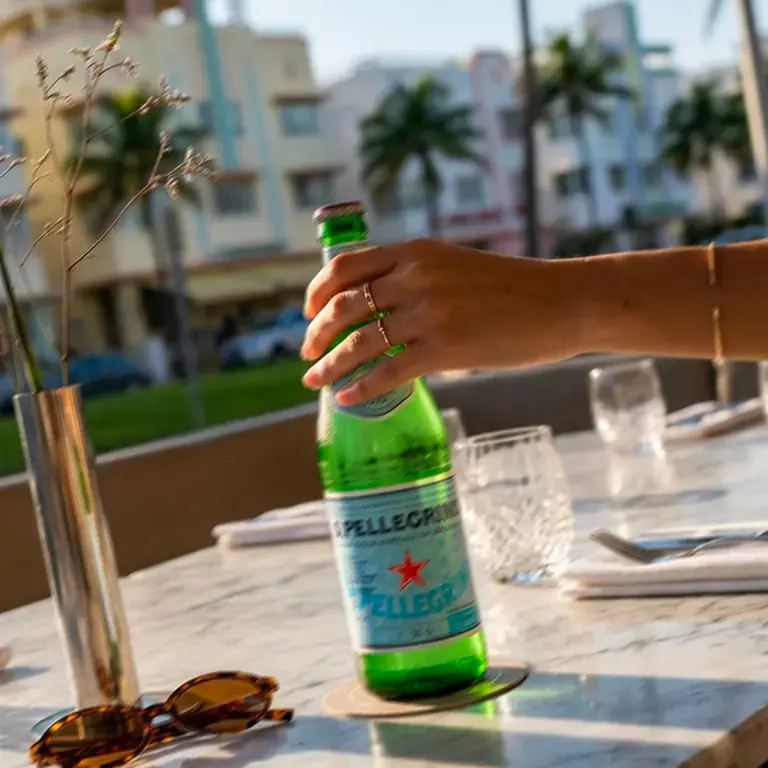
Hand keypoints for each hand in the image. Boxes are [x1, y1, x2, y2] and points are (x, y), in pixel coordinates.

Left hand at [301, 239, 581, 404]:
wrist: (563, 302)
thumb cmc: (515, 288)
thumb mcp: (457, 266)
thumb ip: (418, 277)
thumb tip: (382, 307)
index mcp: (415, 252)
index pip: (345, 266)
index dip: (316, 291)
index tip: (307, 313)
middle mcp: (415, 278)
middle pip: (343, 306)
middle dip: (317, 334)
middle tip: (306, 354)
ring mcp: (428, 313)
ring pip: (359, 342)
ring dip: (329, 365)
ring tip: (314, 381)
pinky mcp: (444, 349)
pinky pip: (388, 373)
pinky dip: (361, 387)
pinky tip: (346, 398)